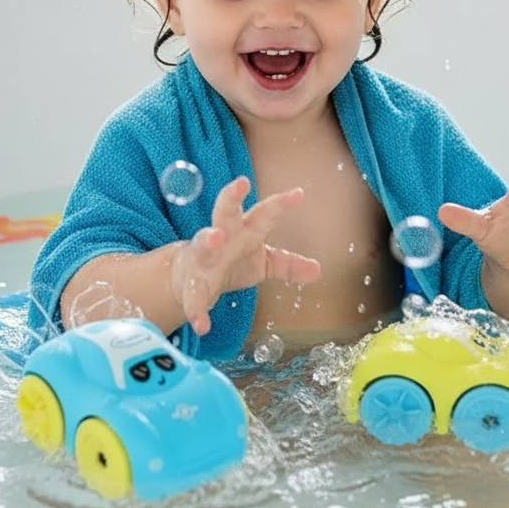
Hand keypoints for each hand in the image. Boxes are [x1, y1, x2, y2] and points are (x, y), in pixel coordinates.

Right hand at [171, 176, 321, 335]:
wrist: (190, 278)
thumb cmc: (230, 261)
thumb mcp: (262, 263)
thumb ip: (287, 265)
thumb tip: (318, 270)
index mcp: (244, 231)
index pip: (264, 214)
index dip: (281, 204)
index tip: (299, 193)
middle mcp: (222, 237)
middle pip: (226, 212)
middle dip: (231, 197)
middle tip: (241, 183)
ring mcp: (203, 258)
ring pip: (203, 243)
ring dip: (208, 238)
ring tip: (214, 237)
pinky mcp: (190, 284)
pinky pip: (193, 296)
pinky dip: (197, 310)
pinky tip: (202, 325)